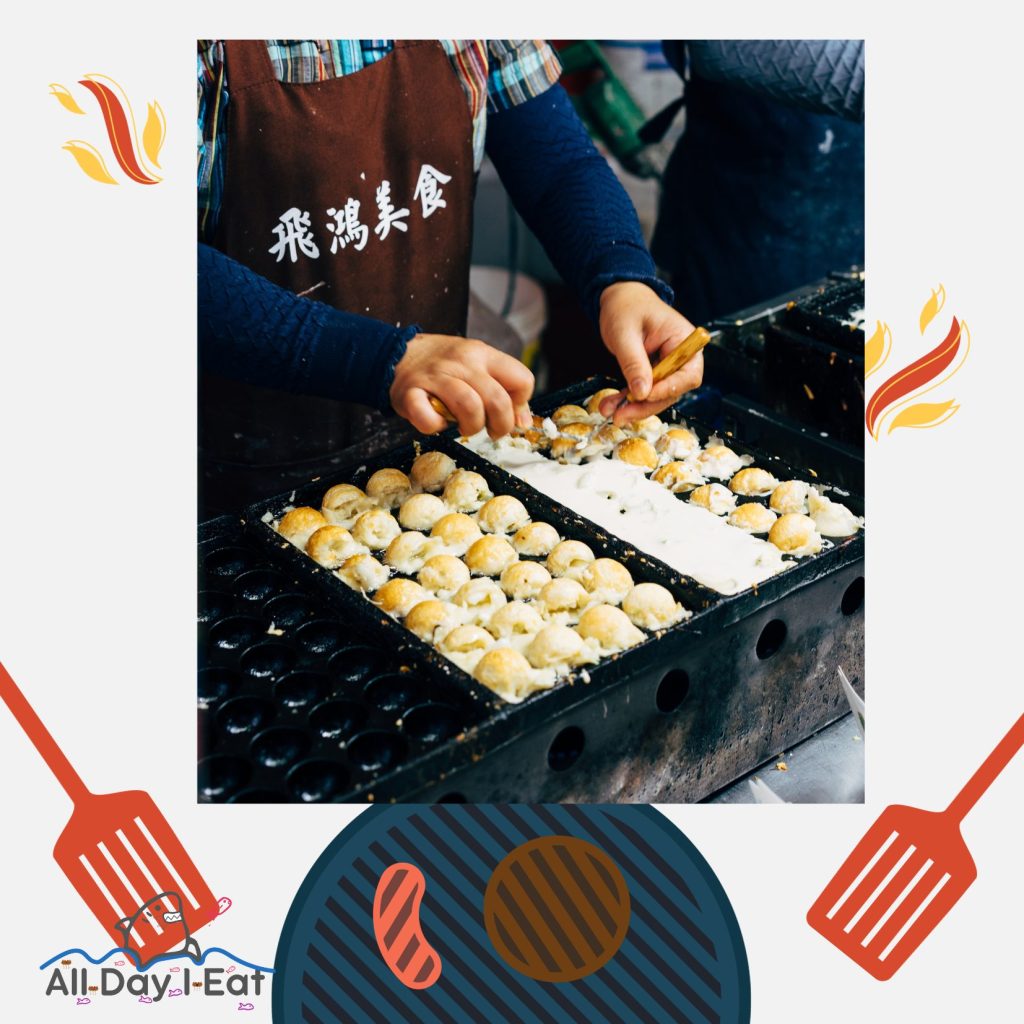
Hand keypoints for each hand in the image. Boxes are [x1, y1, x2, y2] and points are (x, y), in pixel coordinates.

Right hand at [390, 333, 534, 438]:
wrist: (398, 353)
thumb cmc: (445, 366)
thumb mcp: (479, 366)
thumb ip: (504, 390)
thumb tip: (523, 423)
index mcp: (483, 354)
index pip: (522, 379)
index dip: (519, 404)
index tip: (508, 413)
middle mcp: (462, 362)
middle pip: (498, 400)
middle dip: (501, 425)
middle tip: (491, 430)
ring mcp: (435, 377)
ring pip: (469, 407)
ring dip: (471, 426)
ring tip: (465, 427)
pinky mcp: (410, 394)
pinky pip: (428, 419)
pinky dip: (435, 427)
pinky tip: (436, 422)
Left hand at [596, 281, 703, 423]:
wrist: (618, 298)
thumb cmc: (626, 306)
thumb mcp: (625, 334)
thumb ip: (634, 363)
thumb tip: (642, 392)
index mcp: (683, 339)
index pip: (688, 374)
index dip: (668, 389)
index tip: (644, 396)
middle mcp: (680, 355)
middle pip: (672, 390)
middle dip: (646, 405)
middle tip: (621, 416)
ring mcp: (667, 365)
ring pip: (657, 396)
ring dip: (634, 407)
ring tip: (610, 411)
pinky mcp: (654, 371)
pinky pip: (644, 390)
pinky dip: (628, 399)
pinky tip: (611, 405)